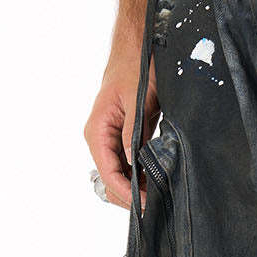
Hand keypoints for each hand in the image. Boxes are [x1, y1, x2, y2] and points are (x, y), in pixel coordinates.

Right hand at [84, 43, 155, 210]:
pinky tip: (156, 184)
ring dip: (136, 189)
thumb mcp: (137, 99)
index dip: (126, 192)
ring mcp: (111, 139)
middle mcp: (100, 138)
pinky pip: (129, 164)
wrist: (138, 47)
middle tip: (155, 209)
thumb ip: (133, 131)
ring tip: (158, 200)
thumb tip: (133, 161)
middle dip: (130, 196)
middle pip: (111, 179)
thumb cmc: (135, 67)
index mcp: (97, 130)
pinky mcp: (124, 138)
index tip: (145, 204)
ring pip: (120, 175)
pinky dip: (140, 176)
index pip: (108, 172)